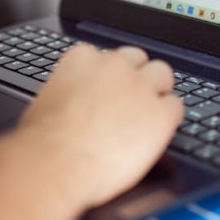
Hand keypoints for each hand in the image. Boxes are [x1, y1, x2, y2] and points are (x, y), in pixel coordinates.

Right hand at [14, 45, 183, 208]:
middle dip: (135, 76)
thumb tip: (70, 102)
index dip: (107, 76)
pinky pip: (176, 107)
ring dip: (157, 90)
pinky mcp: (160, 114)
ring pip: (162, 74)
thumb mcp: (46, 102)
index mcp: (84, 59)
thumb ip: (67, 91)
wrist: (56, 162)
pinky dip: (168, 118)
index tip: (106, 90)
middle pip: (137, 58)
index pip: (105, 56)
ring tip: (148, 112)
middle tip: (130, 100)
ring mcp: (140, 88)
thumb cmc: (43, 141)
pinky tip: (157, 132)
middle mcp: (115, 66)